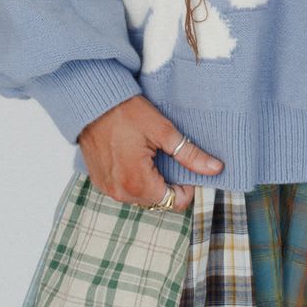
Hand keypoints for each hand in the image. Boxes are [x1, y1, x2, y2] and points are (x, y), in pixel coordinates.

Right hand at [77, 95, 223, 211]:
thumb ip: (189, 154)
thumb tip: (215, 168)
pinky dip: (134, 178)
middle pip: (158, 201)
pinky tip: (135, 157)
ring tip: (150, 155)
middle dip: (168, 183)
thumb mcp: (163, 131)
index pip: (174, 202)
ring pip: (141, 196)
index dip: (186, 187)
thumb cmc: (126, 112)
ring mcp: (107, 189)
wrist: (92, 103)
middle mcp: (120, 193)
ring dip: (151, 182)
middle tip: (167, 157)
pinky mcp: (100, 181)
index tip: (184, 166)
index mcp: (138, 183)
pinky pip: (124, 189)